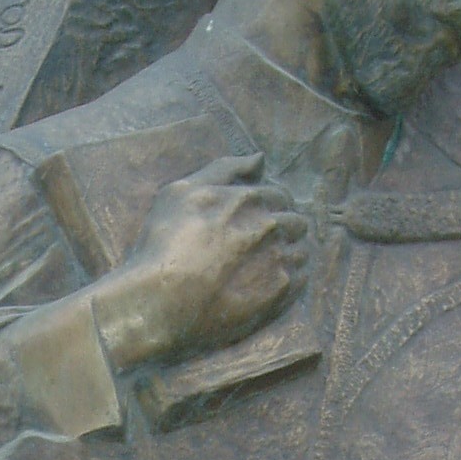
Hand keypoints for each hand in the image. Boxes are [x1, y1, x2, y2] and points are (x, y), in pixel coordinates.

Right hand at [91, 154, 309, 371]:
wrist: (159, 301)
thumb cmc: (162, 245)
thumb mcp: (180, 192)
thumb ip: (224, 168)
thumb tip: (260, 158)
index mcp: (250, 198)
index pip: (279, 195)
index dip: (269, 206)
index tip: (255, 222)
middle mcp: (271, 226)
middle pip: (296, 222)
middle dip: (283, 229)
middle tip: (259, 247)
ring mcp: (278, 259)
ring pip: (301, 251)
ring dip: (289, 254)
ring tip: (263, 269)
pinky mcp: (280, 292)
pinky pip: (301, 280)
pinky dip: (291, 279)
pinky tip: (267, 286)